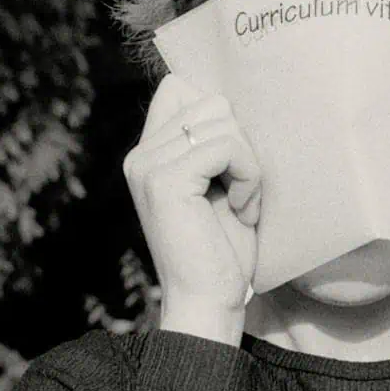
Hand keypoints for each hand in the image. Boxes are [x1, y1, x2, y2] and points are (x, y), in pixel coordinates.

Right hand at [123, 74, 261, 333]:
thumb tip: (231, 96)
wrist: (208, 303)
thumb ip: (215, 141)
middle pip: (212, 102)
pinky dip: (248, 177)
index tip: (231, 166)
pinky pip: (227, 146)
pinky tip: (242, 211)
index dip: (220, 117)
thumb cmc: (223, 253)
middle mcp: (140, 155)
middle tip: (240, 194)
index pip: (180, 87)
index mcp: (149, 153)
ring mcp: (147, 165)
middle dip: (241, 145)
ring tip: (241, 205)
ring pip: (223, 120)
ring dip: (248, 165)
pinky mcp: (165, 179)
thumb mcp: (221, 186)